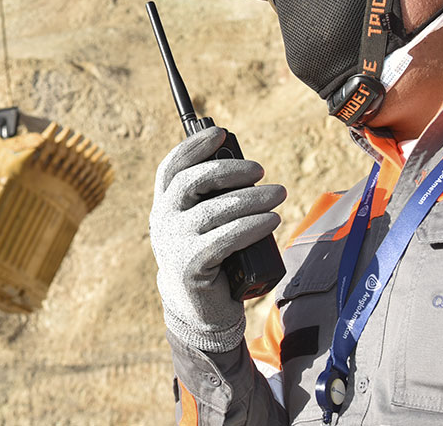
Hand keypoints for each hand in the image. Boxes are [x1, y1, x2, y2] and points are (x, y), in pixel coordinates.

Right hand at [150, 127, 285, 352]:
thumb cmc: (207, 257)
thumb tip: (245, 169)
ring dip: (251, 199)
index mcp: (164, 205)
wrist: (196, 308)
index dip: (194, 147)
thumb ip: (211, 199)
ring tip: (279, 195)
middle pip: (192, 182)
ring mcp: (174, 244)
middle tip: (261, 170)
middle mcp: (163, 221)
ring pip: (214, 211)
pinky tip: (271, 220)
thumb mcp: (201, 225)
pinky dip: (251, 226)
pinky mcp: (192, 266)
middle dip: (229, 170)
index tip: (221, 134)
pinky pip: (225, 239)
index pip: (172, 168)